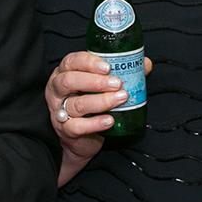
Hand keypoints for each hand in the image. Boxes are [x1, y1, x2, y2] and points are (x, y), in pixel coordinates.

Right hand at [47, 51, 152, 184]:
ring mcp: (59, 111)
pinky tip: (110, 120)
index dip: (89, 62)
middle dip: (95, 81)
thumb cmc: (90, 106)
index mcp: (64, 73)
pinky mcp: (66, 130)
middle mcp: (57, 91)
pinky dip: (95, 123)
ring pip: (76, 104)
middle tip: (117, 83)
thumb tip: (144, 63)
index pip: (71, 62)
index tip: (108, 67)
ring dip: (101, 101)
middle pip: (69, 81)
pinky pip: (78, 126)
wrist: (81, 138)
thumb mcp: (100, 86)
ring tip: (120, 99)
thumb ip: (120, 73)